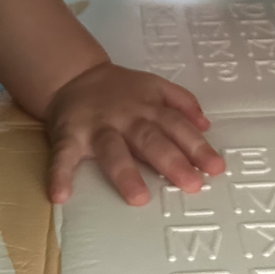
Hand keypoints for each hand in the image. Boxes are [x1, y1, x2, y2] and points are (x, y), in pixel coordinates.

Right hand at [43, 62, 225, 204]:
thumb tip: (205, 124)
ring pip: (112, 150)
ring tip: (139, 198)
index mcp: (148, 107)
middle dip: (171, 161)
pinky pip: (63, 156)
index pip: (177, 126)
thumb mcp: (154, 86)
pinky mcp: (68, 136)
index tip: (215, 167)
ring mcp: (96, 128)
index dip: (196, 146)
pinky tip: (60, 195)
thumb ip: (181, 102)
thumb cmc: (120, 90)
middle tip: (191, 183)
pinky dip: (59, 174)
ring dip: (125, 172)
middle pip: (150, 139)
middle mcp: (125, 118)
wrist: (73, 75)